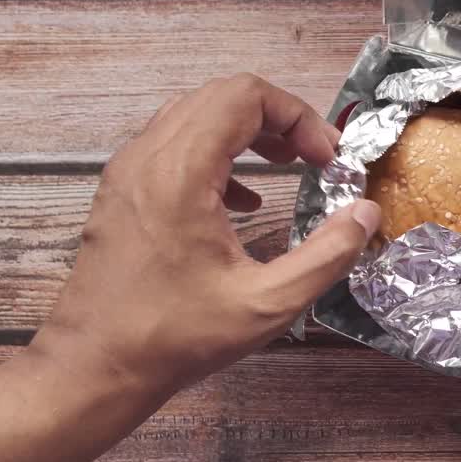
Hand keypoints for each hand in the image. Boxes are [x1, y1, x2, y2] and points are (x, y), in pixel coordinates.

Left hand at [34, 73, 381, 393]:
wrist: (95, 366)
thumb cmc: (174, 337)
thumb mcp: (268, 304)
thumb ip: (327, 255)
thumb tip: (365, 213)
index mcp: (181, 172)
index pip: (245, 96)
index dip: (298, 117)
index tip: (326, 159)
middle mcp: (148, 158)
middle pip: (221, 95)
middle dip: (278, 118)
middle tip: (314, 158)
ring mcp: (128, 172)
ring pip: (195, 113)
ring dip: (247, 130)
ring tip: (286, 166)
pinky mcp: (121, 191)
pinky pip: (174, 143)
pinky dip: (217, 151)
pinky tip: (242, 199)